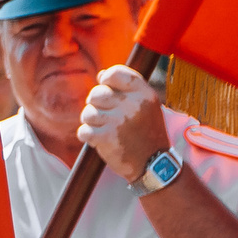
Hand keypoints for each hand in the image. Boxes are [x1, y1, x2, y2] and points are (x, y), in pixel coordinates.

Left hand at [77, 63, 166, 183]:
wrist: (154, 164)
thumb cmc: (147, 132)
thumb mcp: (147, 106)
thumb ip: (127, 89)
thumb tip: (101, 75)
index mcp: (144, 94)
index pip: (116, 73)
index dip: (106, 78)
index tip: (106, 87)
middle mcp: (132, 105)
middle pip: (96, 93)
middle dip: (95, 104)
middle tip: (104, 115)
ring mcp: (119, 121)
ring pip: (88, 113)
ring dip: (91, 122)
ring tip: (103, 129)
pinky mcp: (106, 138)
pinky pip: (83, 131)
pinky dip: (87, 136)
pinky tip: (99, 140)